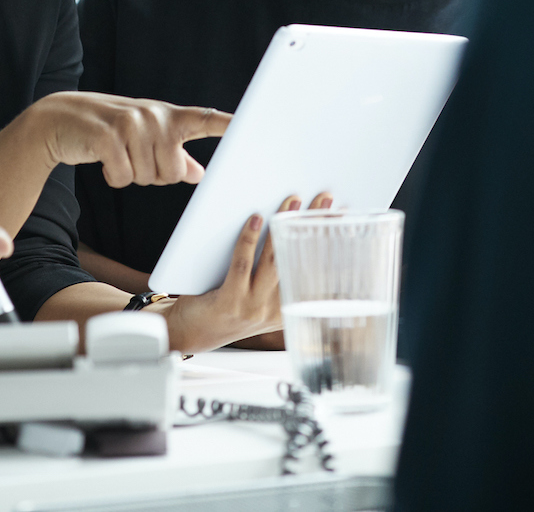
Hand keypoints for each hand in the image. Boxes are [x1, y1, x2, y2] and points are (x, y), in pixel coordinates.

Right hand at [27, 91, 229, 187]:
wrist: (59, 118)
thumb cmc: (109, 130)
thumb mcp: (145, 138)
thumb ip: (175, 155)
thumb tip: (200, 174)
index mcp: (168, 116)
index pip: (204, 119)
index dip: (228, 125)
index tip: (250, 125)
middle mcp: (154, 116)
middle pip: (173, 173)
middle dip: (153, 175)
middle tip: (133, 156)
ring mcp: (130, 124)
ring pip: (148, 178)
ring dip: (130, 175)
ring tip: (116, 153)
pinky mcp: (107, 137)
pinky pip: (122, 177)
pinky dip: (112, 176)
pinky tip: (103, 159)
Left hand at [161, 191, 332, 353]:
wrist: (190, 332)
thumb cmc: (225, 308)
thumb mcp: (260, 300)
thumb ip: (278, 277)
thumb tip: (291, 231)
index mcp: (287, 310)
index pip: (315, 274)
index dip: (332, 246)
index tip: (343, 221)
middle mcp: (274, 311)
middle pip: (299, 261)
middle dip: (313, 227)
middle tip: (325, 201)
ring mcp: (252, 308)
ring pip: (273, 261)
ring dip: (284, 228)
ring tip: (293, 202)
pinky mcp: (229, 302)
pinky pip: (242, 265)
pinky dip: (249, 239)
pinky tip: (254, 219)